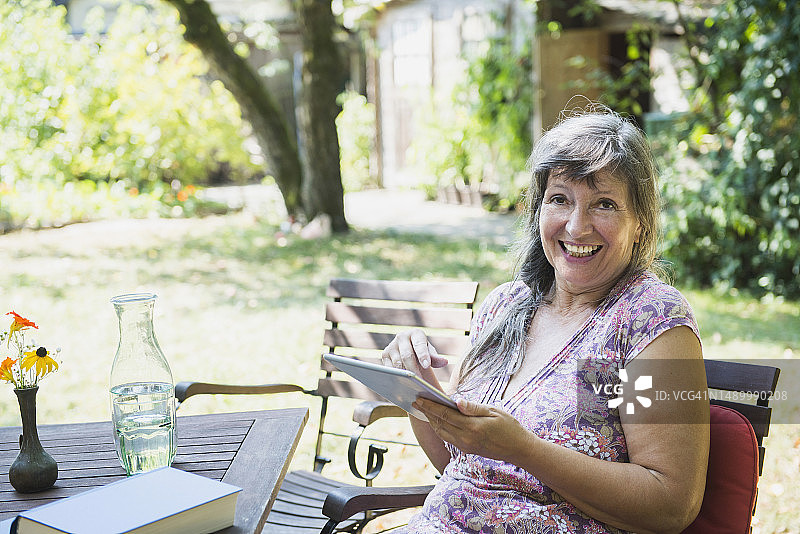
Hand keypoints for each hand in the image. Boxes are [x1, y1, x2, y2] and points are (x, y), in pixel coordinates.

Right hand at [381, 329, 448, 383]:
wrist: (407, 348)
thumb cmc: (421, 351)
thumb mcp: (430, 352)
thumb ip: (436, 358)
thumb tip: (444, 362)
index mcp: (416, 334)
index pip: (419, 345)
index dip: (423, 355)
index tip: (426, 366)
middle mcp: (402, 337)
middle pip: (407, 355)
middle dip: (414, 369)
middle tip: (420, 381)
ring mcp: (392, 345)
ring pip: (397, 363)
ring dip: (404, 374)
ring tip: (412, 384)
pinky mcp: (384, 354)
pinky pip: (389, 368)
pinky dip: (396, 375)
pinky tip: (402, 382)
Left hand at [412, 397, 533, 462]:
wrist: (519, 449)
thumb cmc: (509, 427)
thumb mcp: (494, 412)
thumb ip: (473, 407)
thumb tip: (456, 400)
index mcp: (472, 427)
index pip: (445, 415)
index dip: (430, 406)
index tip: (419, 398)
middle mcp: (466, 439)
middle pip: (440, 424)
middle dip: (426, 412)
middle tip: (415, 401)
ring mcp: (465, 446)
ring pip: (441, 432)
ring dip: (431, 421)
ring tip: (423, 409)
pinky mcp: (466, 449)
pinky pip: (448, 437)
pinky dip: (439, 428)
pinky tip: (436, 420)